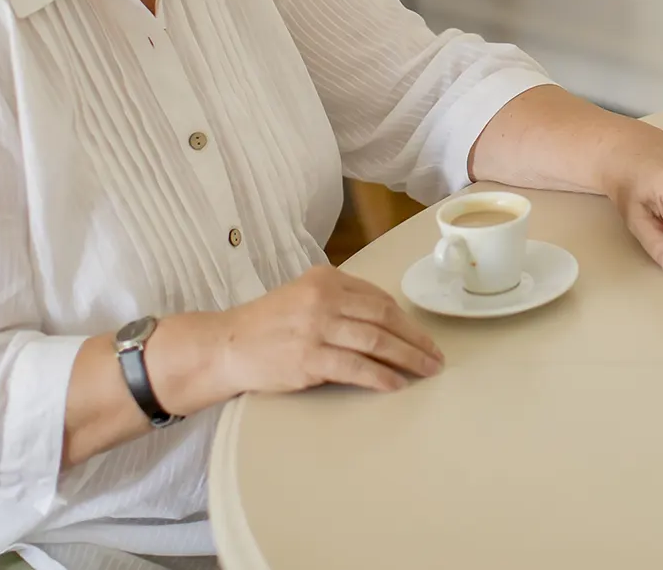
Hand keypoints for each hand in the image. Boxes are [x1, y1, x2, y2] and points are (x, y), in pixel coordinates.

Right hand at [220, 265, 442, 393]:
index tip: (423, 337)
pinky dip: (381, 376)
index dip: (407, 320)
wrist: (227, 346)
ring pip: (377, 341)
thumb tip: (387, 323)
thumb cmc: (268, 324)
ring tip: (425, 371)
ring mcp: (316, 328)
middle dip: (415, 339)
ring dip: (408, 358)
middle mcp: (323, 298)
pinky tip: (396, 384)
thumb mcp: (304, 297)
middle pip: (384, 318)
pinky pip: (356, 367)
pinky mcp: (309, 358)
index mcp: (326, 278)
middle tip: (435, 356)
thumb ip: (341, 301)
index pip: (378, 298)